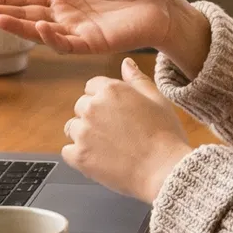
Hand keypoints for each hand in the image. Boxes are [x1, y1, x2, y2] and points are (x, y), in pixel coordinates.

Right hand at [0, 0, 211, 73]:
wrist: (160, 3)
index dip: (4, 0)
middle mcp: (64, 15)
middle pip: (25, 15)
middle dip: (0, 14)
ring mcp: (75, 30)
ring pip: (39, 31)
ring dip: (18, 26)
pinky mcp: (90, 43)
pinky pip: (65, 43)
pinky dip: (50, 36)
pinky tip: (37, 25)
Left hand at [63, 59, 193, 204]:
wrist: (164, 170)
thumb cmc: (165, 136)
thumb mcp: (158, 99)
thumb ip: (137, 79)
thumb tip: (125, 63)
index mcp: (111, 90)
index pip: (92, 86)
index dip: (104, 98)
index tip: (115, 112)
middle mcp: (93, 107)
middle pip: (81, 106)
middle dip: (93, 116)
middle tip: (115, 132)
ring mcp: (83, 132)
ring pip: (72, 128)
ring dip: (84, 135)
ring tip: (107, 147)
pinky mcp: (79, 156)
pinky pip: (67, 151)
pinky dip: (79, 155)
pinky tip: (98, 159)